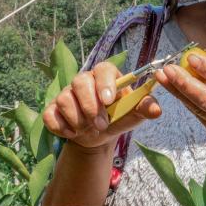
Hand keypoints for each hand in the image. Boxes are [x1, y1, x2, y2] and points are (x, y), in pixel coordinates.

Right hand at [42, 61, 161, 150]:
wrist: (98, 136)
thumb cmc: (117, 118)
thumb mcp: (133, 115)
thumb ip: (144, 109)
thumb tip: (156, 110)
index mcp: (105, 77)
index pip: (103, 69)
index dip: (104, 83)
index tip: (109, 100)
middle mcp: (84, 81)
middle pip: (80, 82)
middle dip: (90, 106)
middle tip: (101, 124)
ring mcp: (66, 94)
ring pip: (64, 99)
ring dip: (77, 119)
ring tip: (88, 129)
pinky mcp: (52, 109)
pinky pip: (50, 115)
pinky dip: (60, 127)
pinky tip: (72, 133)